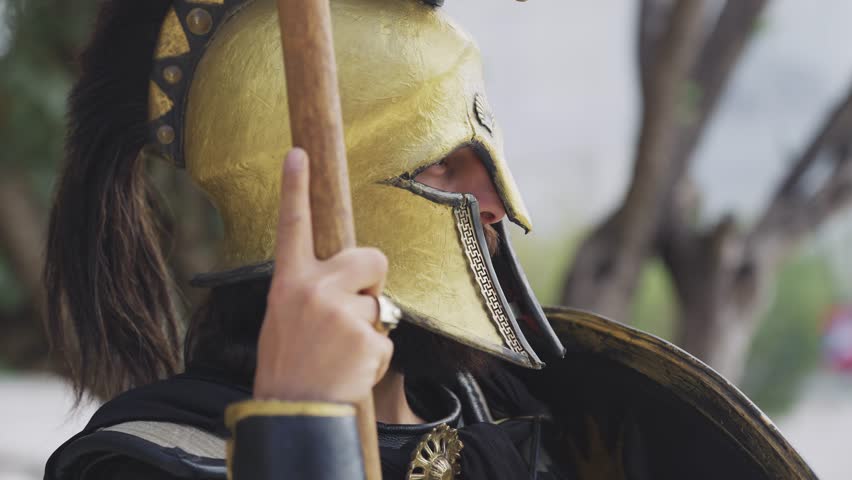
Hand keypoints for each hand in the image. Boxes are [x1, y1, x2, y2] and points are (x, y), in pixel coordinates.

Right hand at [253, 148, 393, 403]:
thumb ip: (312, 292)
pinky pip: (386, 339)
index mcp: (288, 284)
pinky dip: (375, 358)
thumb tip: (351, 281)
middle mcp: (313, 290)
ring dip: (370, 328)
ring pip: (380, 305)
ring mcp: (342, 313)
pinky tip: (351, 371)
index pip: (292, 226)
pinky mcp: (368, 338)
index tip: (297, 152)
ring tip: (341, 355)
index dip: (294, 188)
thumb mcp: (285, 321)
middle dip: (373, 279)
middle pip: (370, 257)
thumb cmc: (290, 368)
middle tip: (354, 311)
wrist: (294, 414)